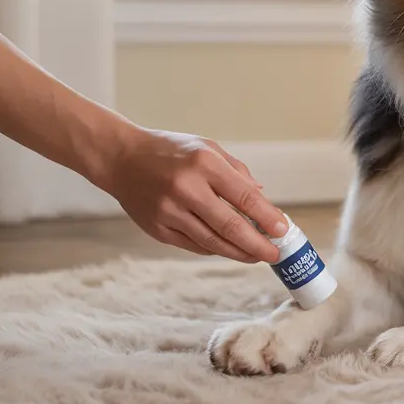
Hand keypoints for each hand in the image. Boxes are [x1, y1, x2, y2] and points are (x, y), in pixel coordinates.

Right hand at [100, 128, 283, 262]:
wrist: (120, 158)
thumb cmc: (170, 151)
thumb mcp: (207, 147)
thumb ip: (236, 171)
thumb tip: (262, 196)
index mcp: (203, 164)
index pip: (243, 196)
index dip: (266, 216)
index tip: (283, 230)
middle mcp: (186, 189)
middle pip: (230, 226)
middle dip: (257, 244)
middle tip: (275, 253)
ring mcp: (169, 212)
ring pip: (212, 242)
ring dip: (238, 252)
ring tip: (256, 256)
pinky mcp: (158, 229)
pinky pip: (194, 245)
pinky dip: (215, 248)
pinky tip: (230, 249)